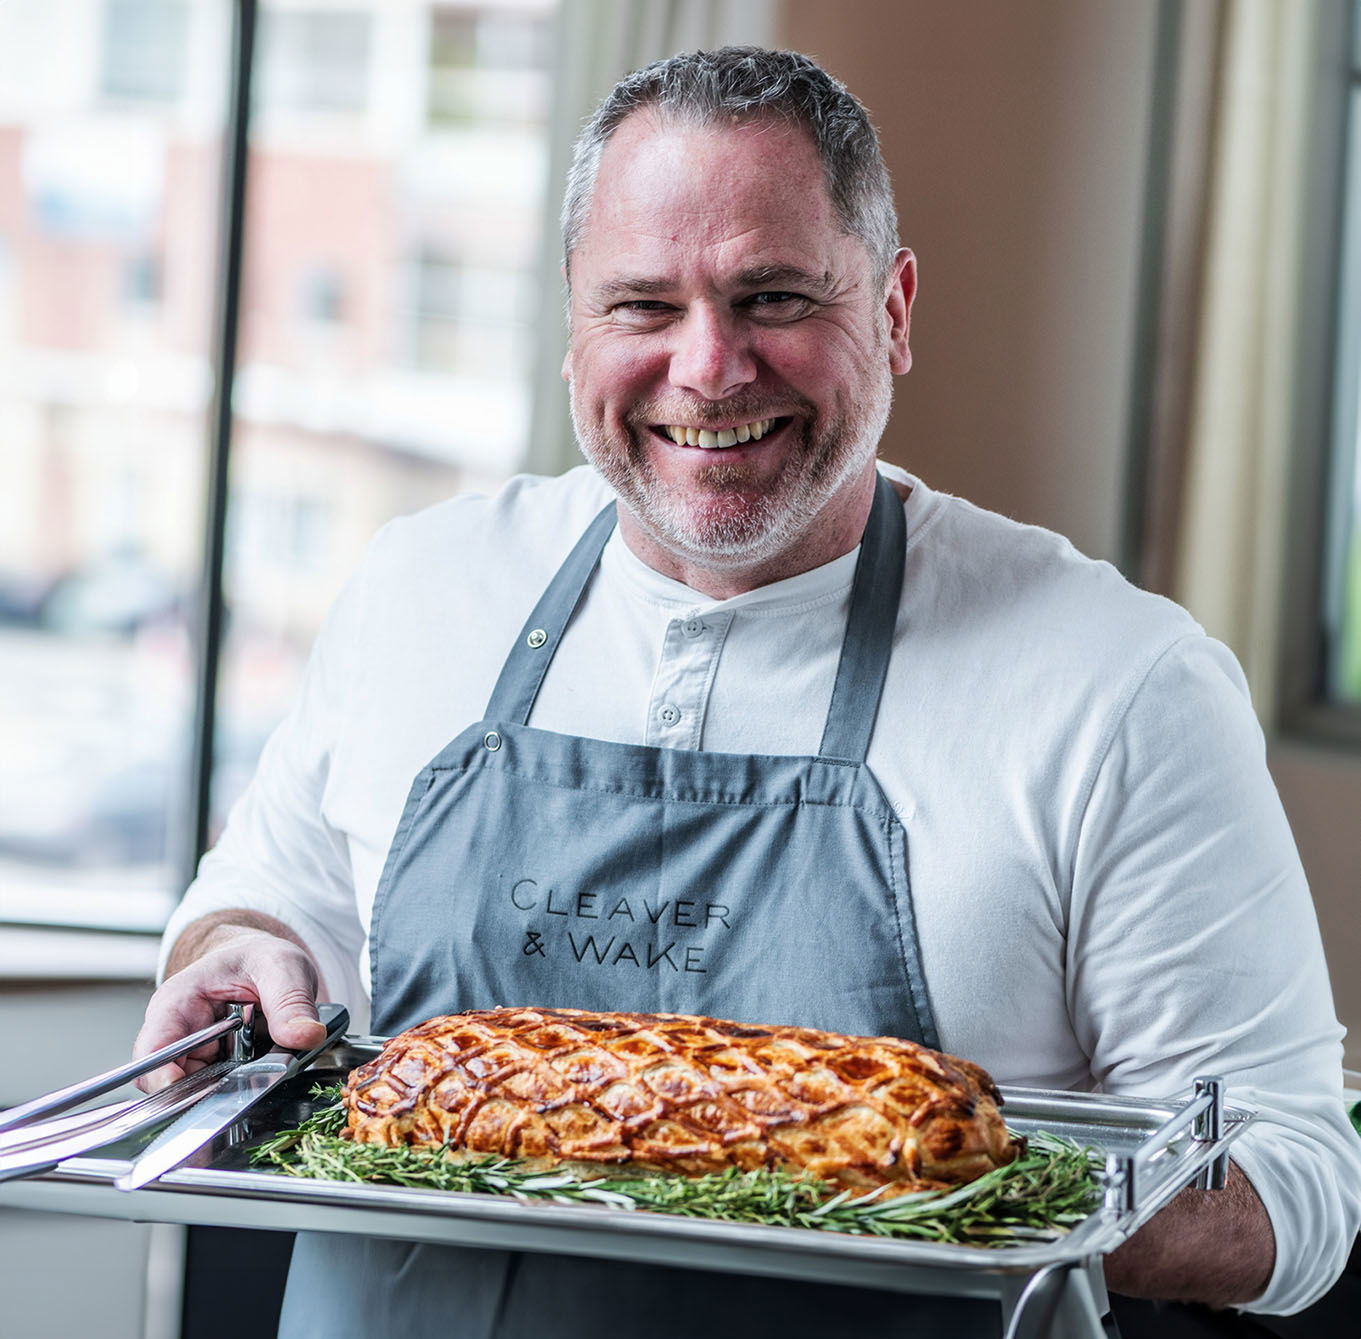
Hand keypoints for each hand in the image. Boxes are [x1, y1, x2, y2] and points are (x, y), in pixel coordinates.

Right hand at [133, 913, 327, 1091]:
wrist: (262, 962)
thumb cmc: (258, 957)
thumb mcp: (281, 966)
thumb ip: (291, 1001)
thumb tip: (306, 1034)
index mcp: (177, 1003)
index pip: (152, 1051)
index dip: (163, 1078)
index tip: (197, 1091)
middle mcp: (179, 1035)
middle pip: (175, 1083)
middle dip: (212, 1090)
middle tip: (251, 1080)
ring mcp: (197, 1055)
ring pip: (205, 1091)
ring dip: (235, 1088)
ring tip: (265, 1064)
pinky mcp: (218, 1069)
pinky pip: (227, 1089)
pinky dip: (248, 1086)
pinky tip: (266, 1071)